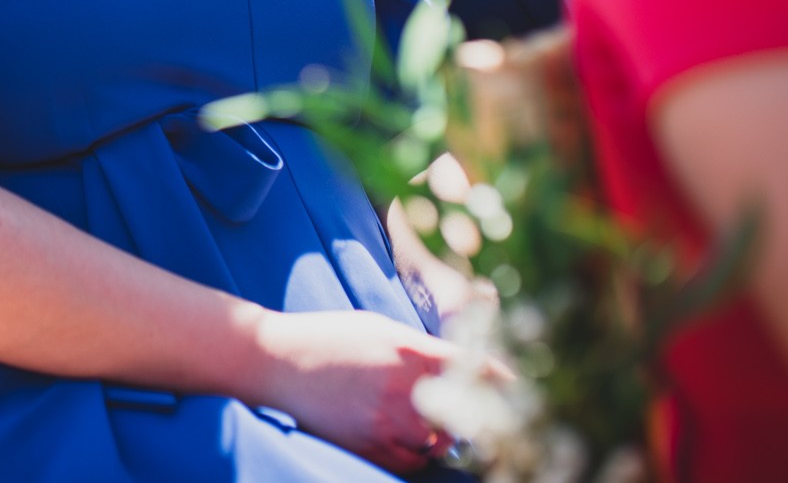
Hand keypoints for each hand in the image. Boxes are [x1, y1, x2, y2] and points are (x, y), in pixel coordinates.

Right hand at [243, 308, 477, 473]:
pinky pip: (412, 460)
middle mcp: (405, 387)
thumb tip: (455, 362)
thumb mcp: (377, 327)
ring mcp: (388, 420)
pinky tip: (404, 439)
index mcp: (409, 350)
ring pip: (440, 443)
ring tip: (431, 427)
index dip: (499, 379)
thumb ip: (418, 348)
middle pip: (465, 413)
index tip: (514, 386)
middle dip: (474, 415)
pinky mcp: (369, 445)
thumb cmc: (325, 338)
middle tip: (480, 417)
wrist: (273, 361)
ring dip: (442, 437)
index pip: (473, 367)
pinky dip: (416, 454)